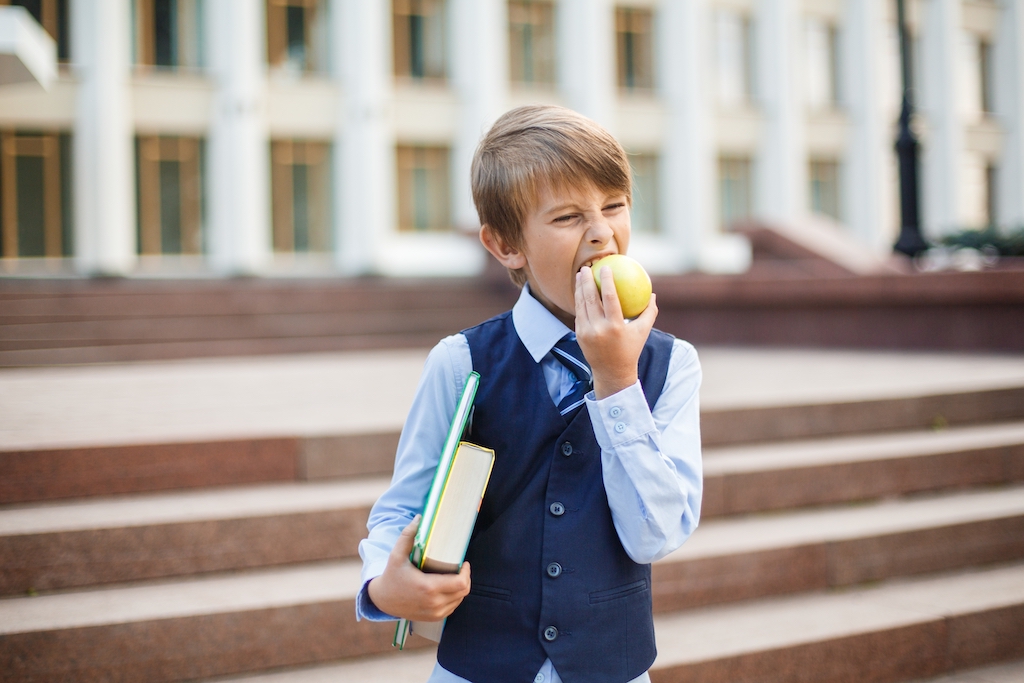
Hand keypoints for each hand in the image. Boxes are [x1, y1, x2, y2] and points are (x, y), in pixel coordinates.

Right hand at [366, 516, 471, 621]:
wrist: (382, 600)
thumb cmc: (391, 575)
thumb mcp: (396, 555)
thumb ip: (407, 535)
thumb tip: (419, 518)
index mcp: (428, 588)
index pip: (461, 583)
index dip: (466, 572)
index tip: (463, 563)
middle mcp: (433, 603)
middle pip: (463, 591)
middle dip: (465, 578)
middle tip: (460, 568)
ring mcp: (434, 613)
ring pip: (459, 600)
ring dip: (460, 588)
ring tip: (454, 576)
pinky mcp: (434, 618)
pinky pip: (452, 607)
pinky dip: (454, 598)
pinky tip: (449, 588)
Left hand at [574, 265, 657, 399]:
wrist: (612, 372)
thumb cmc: (631, 349)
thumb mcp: (643, 332)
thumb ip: (649, 312)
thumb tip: (653, 293)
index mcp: (615, 327)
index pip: (609, 298)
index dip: (607, 280)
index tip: (605, 267)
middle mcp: (599, 329)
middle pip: (590, 299)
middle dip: (587, 280)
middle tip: (587, 267)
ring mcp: (586, 332)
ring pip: (581, 304)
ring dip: (580, 287)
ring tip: (581, 274)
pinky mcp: (579, 335)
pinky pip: (579, 313)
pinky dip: (579, 300)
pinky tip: (580, 290)